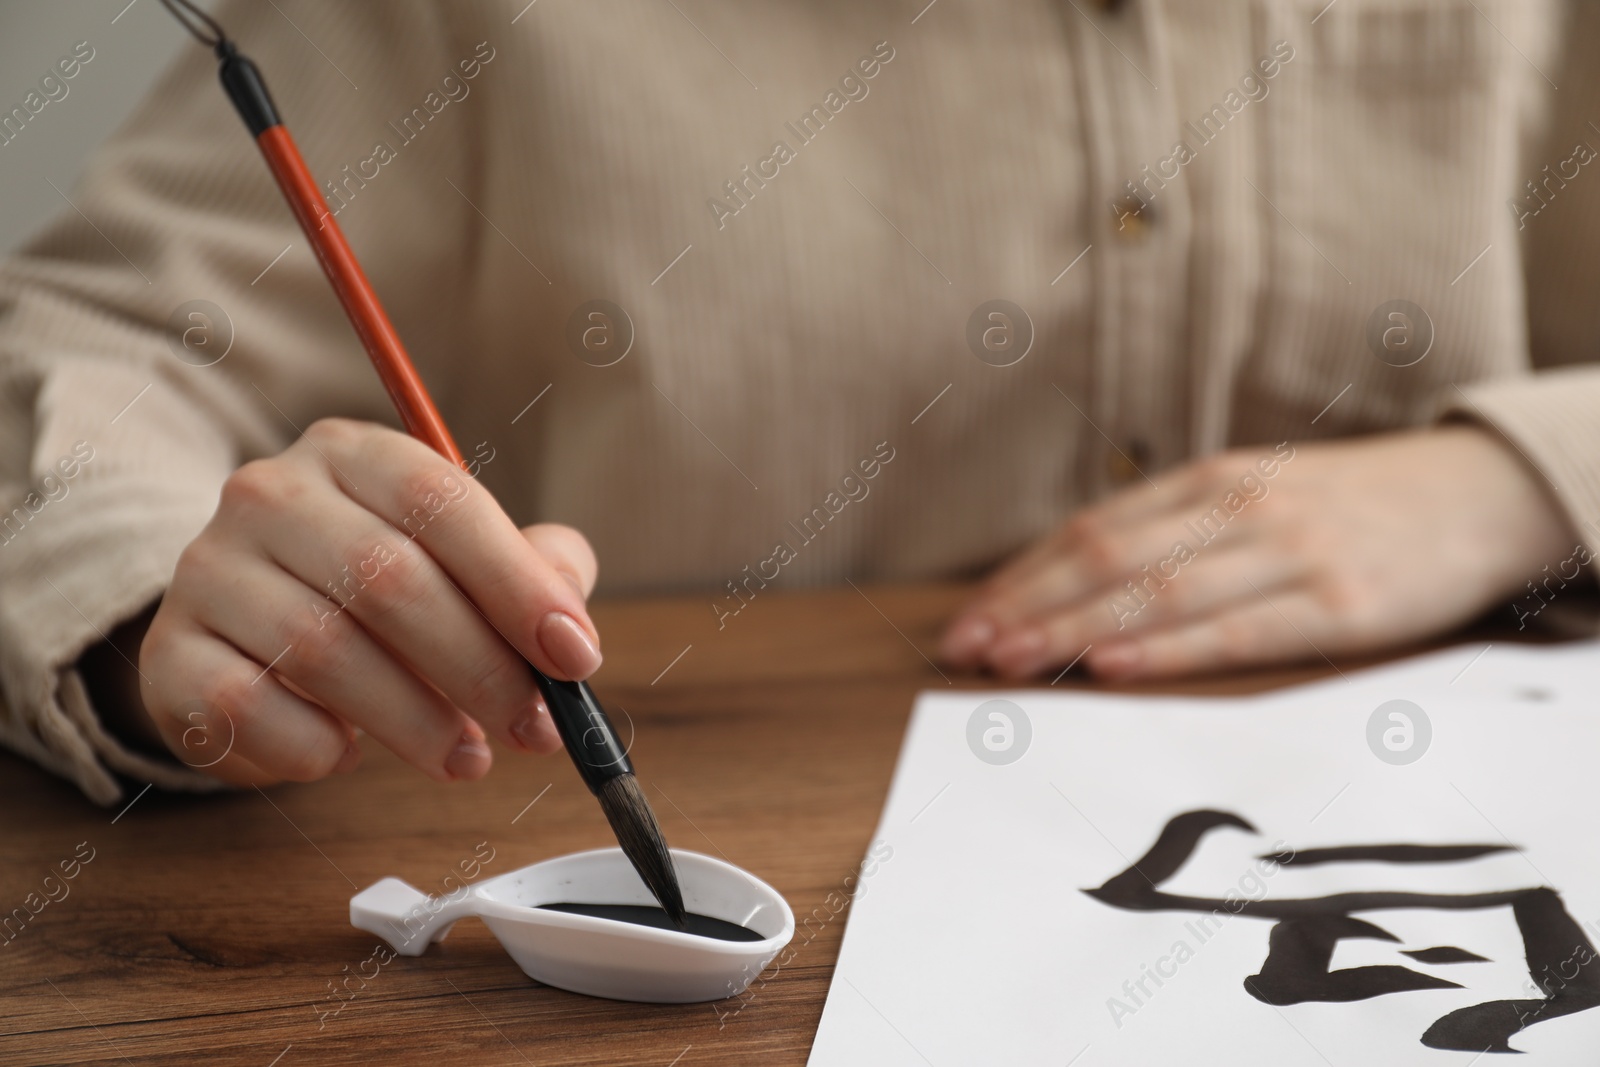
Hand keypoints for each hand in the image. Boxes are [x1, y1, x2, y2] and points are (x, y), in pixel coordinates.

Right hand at [138, 418, 601, 784]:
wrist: (247, 637)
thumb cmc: (380, 598)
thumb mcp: (464, 564)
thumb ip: (533, 575)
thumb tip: (570, 633)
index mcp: (355, 454)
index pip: (442, 501)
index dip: (517, 583)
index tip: (575, 657)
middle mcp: (271, 494)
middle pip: (389, 579)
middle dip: (480, 668)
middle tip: (533, 729)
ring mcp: (209, 569)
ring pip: (325, 649)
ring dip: (416, 721)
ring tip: (465, 758)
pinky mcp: (171, 653)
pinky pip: (250, 708)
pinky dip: (316, 746)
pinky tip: (349, 753)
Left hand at [940, 427, 1575, 680]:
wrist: (1473, 494)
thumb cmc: (1344, 508)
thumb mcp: (1254, 499)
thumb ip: (1176, 534)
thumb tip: (1076, 587)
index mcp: (1207, 483)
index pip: (1089, 532)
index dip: (1021, 579)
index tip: (966, 621)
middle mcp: (1236, 510)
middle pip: (1106, 560)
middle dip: (1027, 609)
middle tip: (964, 650)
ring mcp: (1287, 553)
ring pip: (1158, 593)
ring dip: (1075, 629)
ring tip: (1013, 662)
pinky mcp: (1338, 603)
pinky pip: (1238, 629)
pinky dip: (1170, 649)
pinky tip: (1115, 665)